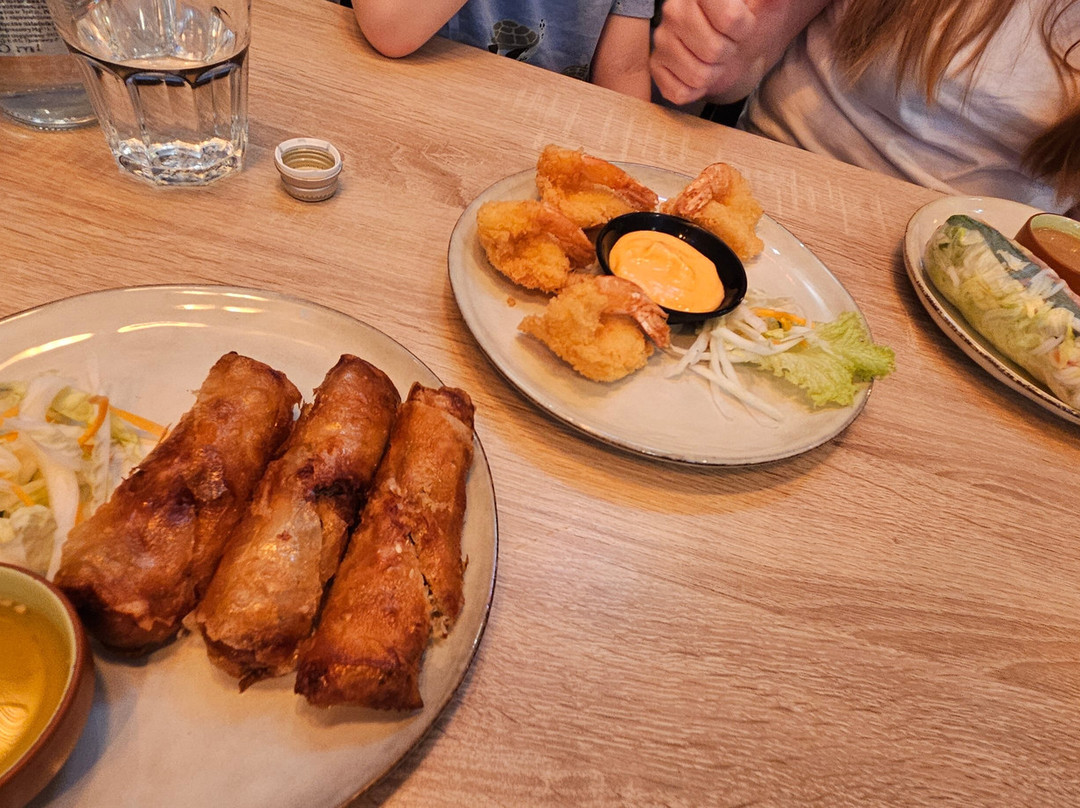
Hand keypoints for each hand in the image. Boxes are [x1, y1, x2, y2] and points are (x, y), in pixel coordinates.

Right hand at [651, 0, 830, 106]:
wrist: (732, 45)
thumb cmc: (747, 25)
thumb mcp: (766, 6)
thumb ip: (770, 0)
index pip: (730, 18)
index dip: (744, 30)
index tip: (742, 27)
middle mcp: (674, 9)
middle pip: (714, 50)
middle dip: (728, 54)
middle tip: (727, 46)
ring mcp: (661, 39)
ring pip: (699, 75)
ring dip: (713, 73)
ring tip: (712, 59)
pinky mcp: (656, 66)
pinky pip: (681, 92)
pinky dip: (695, 90)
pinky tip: (696, 72)